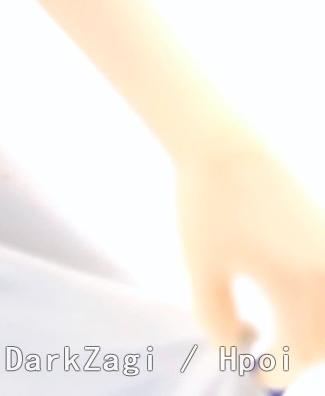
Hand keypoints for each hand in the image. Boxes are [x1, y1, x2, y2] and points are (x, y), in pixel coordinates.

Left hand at [176, 130, 324, 385]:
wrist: (222, 142)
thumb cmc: (207, 202)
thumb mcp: (202, 268)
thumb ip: (218, 320)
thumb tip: (236, 349)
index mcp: (296, 284)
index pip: (300, 354)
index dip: (278, 373)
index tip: (255, 374)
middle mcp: (324, 271)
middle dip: (302, 358)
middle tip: (270, 358)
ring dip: (315, 334)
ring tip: (282, 332)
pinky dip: (320, 305)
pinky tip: (291, 300)